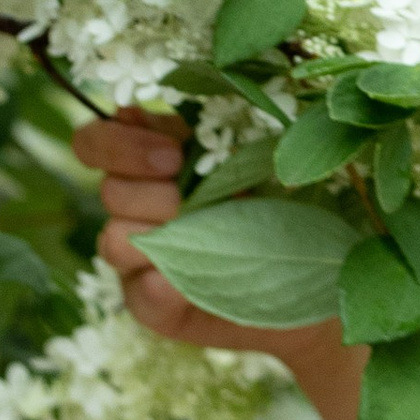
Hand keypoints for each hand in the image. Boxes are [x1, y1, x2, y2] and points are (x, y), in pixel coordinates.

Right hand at [71, 107, 364, 419]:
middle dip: (152, 191)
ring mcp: (143, 259)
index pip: (97, 142)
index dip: (120, 143)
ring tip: (202, 236)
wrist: (321, 283)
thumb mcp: (262, 161)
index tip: (173, 153)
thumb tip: (150, 114)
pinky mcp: (156, 305)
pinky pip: (138, 295)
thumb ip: (214, 136)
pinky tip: (180, 283)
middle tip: (194, 198)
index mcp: (156, 164)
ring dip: (155, 235)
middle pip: (110, 190)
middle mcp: (140, 208)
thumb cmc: (293, 210)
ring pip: (114, 239)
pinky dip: (159, 286)